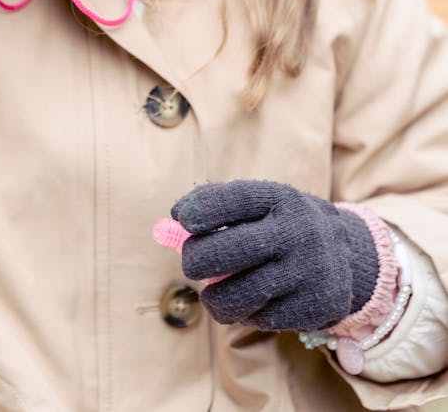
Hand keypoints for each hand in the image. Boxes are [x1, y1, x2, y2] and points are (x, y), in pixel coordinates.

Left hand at [171, 180, 377, 331]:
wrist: (345, 253)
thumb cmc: (282, 224)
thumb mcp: (261, 204)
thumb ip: (216, 206)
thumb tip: (173, 222)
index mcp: (281, 199)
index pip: (235, 200)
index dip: (201, 210)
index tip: (181, 219)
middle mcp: (296, 233)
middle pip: (229, 251)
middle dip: (195, 259)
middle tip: (191, 262)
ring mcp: (306, 272)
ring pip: (237, 295)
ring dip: (214, 296)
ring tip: (214, 289)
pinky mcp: (311, 308)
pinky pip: (258, 318)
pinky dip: (244, 312)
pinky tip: (250, 299)